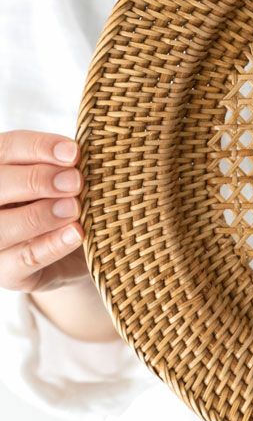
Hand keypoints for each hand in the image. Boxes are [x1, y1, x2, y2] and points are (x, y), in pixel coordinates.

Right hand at [0, 129, 88, 292]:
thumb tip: (76, 156)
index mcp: (0, 169)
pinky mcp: (6, 272)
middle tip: (75, 181)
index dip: (39, 147)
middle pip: (0, 184)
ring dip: (41, 214)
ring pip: (4, 225)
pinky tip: (76, 233)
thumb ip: (65, 167)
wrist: (78, 252)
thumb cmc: (69, 203)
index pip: (8, 148)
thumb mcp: (67, 180)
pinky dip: (52, 244)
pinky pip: (25, 258)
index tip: (74, 152)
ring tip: (74, 208)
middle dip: (39, 180)